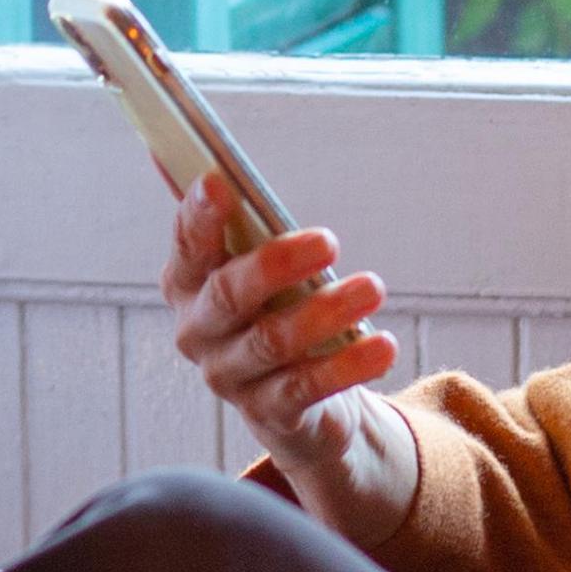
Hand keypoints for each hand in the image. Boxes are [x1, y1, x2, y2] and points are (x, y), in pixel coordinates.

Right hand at [164, 180, 415, 537]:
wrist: (296, 403)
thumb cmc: (273, 311)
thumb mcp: (257, 264)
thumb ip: (235, 219)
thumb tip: (198, 158)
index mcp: (187, 284)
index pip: (187, 246)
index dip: (199, 216)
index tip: (220, 182)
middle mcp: (199, 332)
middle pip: (230, 295)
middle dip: (277, 264)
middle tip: (329, 240)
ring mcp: (231, 376)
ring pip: (274, 342)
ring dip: (327, 312)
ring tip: (373, 288)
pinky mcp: (271, 412)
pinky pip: (308, 387)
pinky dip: (348, 365)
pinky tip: (383, 345)